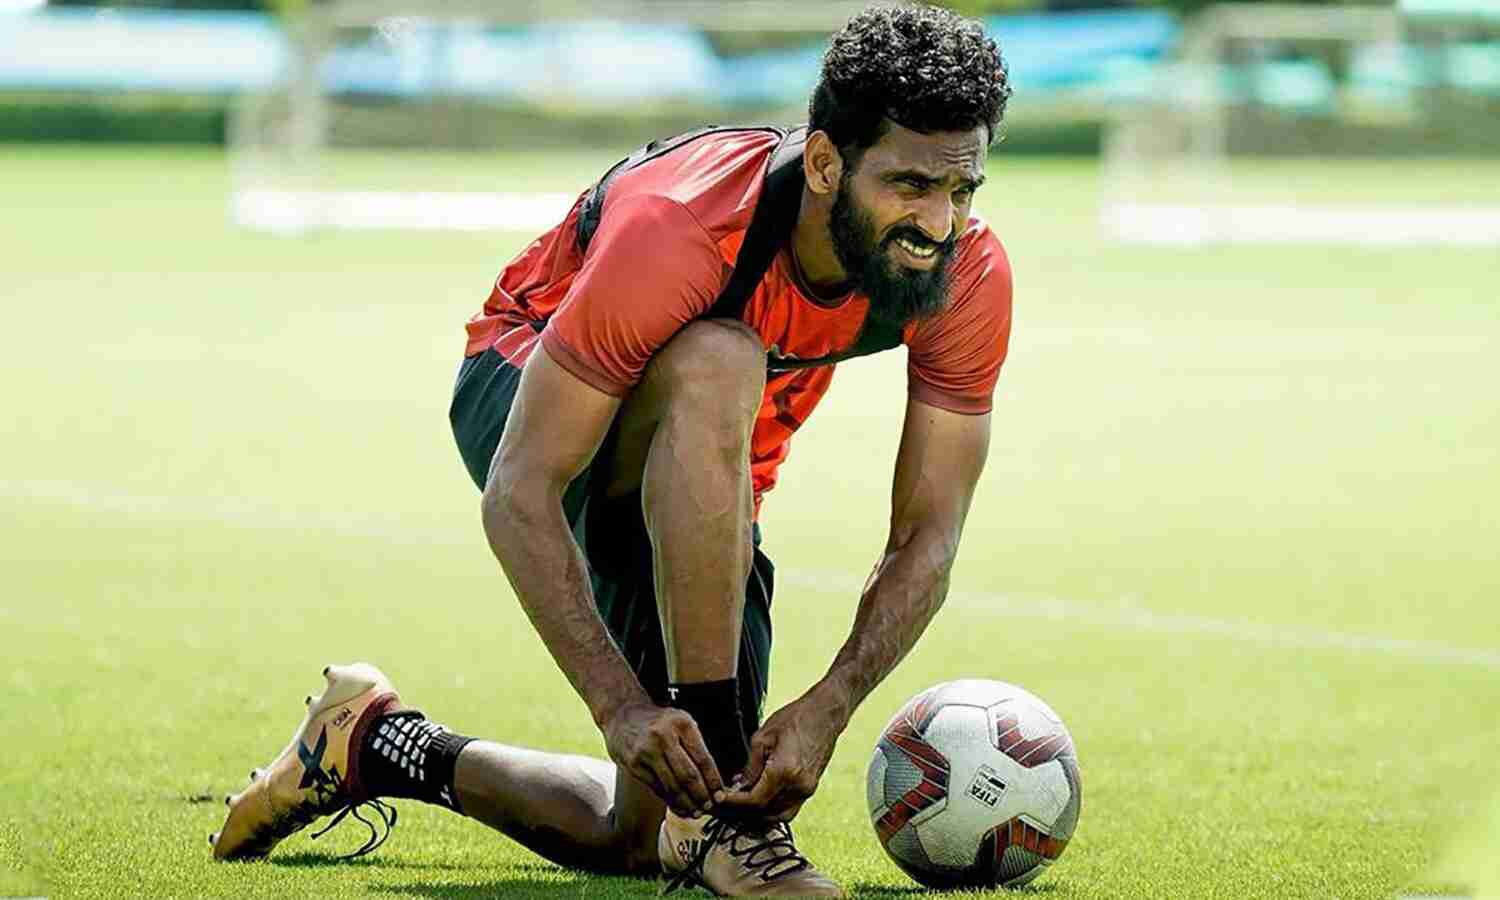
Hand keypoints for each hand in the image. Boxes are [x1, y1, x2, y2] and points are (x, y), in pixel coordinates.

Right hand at [602, 702, 724, 816]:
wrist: (623, 715)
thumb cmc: (659, 722)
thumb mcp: (681, 723)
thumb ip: (695, 747)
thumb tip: (713, 781)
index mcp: (682, 723)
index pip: (703, 759)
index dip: (713, 781)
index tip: (720, 796)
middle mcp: (664, 736)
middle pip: (688, 775)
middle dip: (701, 796)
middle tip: (709, 807)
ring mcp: (647, 751)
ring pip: (672, 785)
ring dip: (686, 803)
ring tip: (695, 812)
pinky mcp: (634, 764)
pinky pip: (657, 788)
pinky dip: (670, 801)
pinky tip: (678, 806)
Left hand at [718, 689, 846, 820]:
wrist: (824, 714)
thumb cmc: (793, 719)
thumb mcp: (762, 737)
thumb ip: (751, 766)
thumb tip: (739, 787)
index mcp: (785, 771)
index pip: (754, 800)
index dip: (734, 803)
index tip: (718, 799)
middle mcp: (798, 786)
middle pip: (764, 813)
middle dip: (741, 811)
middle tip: (724, 804)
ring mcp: (806, 790)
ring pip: (777, 816)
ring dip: (756, 814)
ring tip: (739, 804)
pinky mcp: (810, 789)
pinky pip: (788, 810)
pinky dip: (771, 810)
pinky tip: (758, 801)